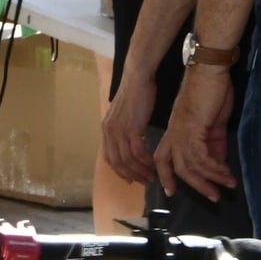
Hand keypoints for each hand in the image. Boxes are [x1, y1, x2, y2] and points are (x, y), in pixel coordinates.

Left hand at [101, 69, 158, 185]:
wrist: (138, 78)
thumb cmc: (135, 94)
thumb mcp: (124, 115)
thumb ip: (123, 130)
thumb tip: (130, 143)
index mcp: (106, 129)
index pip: (109, 158)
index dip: (119, 172)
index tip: (131, 180)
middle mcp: (109, 131)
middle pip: (117, 162)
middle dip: (131, 175)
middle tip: (145, 181)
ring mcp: (119, 129)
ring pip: (128, 159)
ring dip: (141, 171)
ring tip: (152, 175)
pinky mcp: (131, 127)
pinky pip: (138, 152)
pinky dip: (146, 161)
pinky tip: (154, 164)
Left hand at [154, 65, 235, 199]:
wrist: (210, 70)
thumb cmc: (211, 92)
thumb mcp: (212, 123)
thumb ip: (213, 143)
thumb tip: (218, 162)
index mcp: (174, 131)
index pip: (162, 158)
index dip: (164, 175)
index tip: (171, 192)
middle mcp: (174, 133)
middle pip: (175, 167)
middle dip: (194, 185)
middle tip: (212, 197)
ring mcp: (181, 131)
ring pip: (189, 165)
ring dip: (210, 179)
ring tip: (226, 185)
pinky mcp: (192, 128)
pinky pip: (200, 157)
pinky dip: (214, 168)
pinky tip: (226, 173)